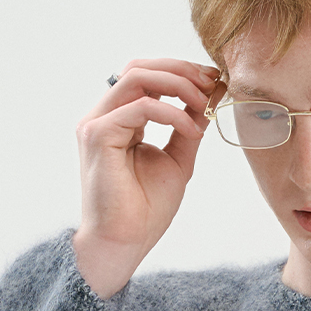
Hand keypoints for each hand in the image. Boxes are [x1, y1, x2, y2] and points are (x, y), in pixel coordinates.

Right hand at [73, 59, 221, 295]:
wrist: (125, 243)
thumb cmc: (146, 209)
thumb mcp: (178, 158)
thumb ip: (189, 125)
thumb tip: (210, 95)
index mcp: (119, 119)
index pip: (146, 76)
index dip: (181, 72)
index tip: (214, 81)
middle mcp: (103, 116)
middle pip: (139, 67)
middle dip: (181, 69)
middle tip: (212, 82)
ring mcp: (96, 124)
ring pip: (137, 77)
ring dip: (178, 83)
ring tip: (204, 102)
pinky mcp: (98, 136)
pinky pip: (141, 107)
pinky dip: (172, 114)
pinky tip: (192, 130)